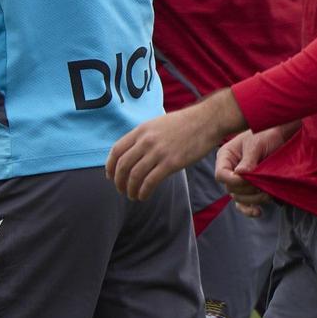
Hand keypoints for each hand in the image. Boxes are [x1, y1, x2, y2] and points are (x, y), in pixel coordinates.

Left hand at [106, 91, 245, 200]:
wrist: (206, 121)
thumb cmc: (184, 124)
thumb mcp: (158, 124)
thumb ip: (144, 136)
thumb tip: (133, 152)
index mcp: (141, 130)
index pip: (116, 150)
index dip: (110, 166)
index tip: (110, 176)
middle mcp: (146, 141)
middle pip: (123, 165)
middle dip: (118, 181)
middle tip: (121, 190)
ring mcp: (158, 152)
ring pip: (135, 176)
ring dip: (130, 189)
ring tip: (132, 196)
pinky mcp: (171, 163)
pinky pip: (150, 182)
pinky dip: (143, 192)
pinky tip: (143, 196)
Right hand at [216, 126, 290, 216]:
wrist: (283, 136)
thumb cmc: (267, 134)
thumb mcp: (256, 144)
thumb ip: (248, 160)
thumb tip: (239, 175)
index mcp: (226, 157)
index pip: (221, 175)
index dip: (233, 180)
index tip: (247, 179)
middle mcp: (230, 170)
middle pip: (231, 189)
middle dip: (247, 190)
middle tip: (262, 185)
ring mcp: (240, 181)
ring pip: (239, 199)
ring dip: (254, 199)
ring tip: (267, 193)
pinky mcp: (250, 189)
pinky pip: (245, 204)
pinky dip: (250, 210)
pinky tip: (259, 211)